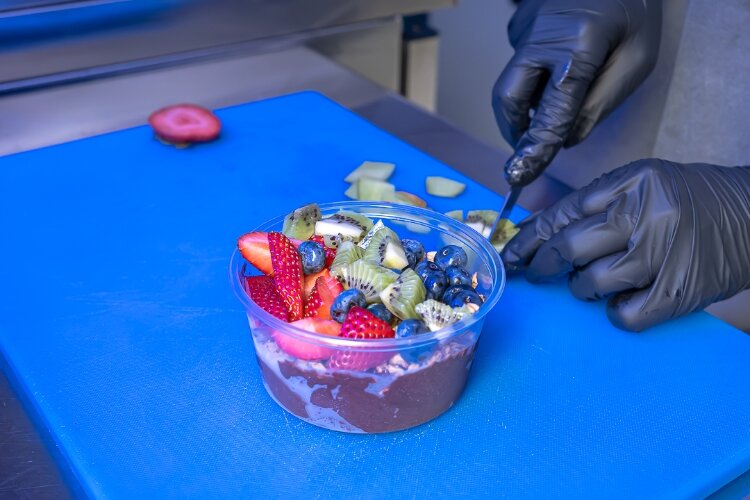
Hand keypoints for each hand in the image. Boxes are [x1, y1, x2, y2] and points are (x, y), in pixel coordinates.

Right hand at [493, 0, 661, 185]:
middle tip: (529, 148)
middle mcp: (542, 35)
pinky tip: (554, 65)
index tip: (520, 174)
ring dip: (524, 107)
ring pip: (508, 84)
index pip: (550, 110)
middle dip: (514, 130)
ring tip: (551, 104)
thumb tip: (567, 139)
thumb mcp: (638, 60)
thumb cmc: (635, 11)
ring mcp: (525, 27)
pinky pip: (517, 63)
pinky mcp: (518, 23)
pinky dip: (531, 77)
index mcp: (580, 44)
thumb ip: (601, 103)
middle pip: (508, 97)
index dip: (535, 147)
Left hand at [502, 159, 749, 330]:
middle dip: (544, 266)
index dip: (528, 239)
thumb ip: (594, 204)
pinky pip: (623, 315)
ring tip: (594, 281)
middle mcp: (644, 215)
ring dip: (581, 288)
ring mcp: (662, 256)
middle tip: (538, 273)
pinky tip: (623, 299)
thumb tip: (537, 232)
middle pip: (568, 248)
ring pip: (590, 284)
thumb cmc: (689, 200)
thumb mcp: (642, 184)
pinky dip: (614, 312)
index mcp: (631, 183)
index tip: (510, 256)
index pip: (562, 214)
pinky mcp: (678, 293)